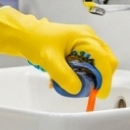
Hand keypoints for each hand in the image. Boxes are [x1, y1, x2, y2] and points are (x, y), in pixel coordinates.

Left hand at [0, 6, 117, 97]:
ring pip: (97, 64)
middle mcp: (88, 38)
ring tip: (71, 83)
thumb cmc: (35, 41)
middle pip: (106, 61)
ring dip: (88, 76)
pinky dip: (80, 74)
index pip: (104, 59)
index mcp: (84, 37)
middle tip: (88, 89)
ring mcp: (84, 42)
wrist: (23, 35)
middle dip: (99, 77)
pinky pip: (87, 63)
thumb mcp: (49, 61)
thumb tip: (78, 89)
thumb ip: (64, 76)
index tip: (100, 93)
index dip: (105, 78)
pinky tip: (65, 79)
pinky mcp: (78, 48)